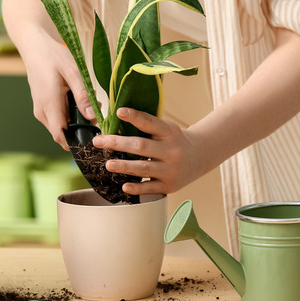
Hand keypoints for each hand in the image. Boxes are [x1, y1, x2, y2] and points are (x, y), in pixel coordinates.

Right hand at [19, 36, 95, 149]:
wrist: (34, 47)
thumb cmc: (53, 56)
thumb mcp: (73, 72)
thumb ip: (83, 96)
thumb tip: (93, 117)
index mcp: (49, 105)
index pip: (61, 136)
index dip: (77, 142)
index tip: (94, 137)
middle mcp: (42, 112)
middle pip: (63, 133)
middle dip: (81, 128)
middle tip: (96, 111)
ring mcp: (40, 110)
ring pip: (61, 125)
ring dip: (76, 120)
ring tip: (88, 101)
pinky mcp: (42, 106)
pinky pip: (57, 117)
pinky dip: (70, 113)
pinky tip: (77, 98)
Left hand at [92, 108, 206, 194]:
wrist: (200, 156)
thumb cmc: (175, 140)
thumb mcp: (167, 129)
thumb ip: (147, 127)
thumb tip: (115, 121)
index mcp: (169, 132)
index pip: (150, 122)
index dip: (134, 117)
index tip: (119, 112)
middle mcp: (171, 150)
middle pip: (141, 146)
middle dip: (117, 144)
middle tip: (99, 141)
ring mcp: (170, 169)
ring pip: (143, 168)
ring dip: (123, 166)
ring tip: (108, 164)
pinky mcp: (169, 186)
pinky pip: (150, 188)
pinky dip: (136, 188)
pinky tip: (124, 186)